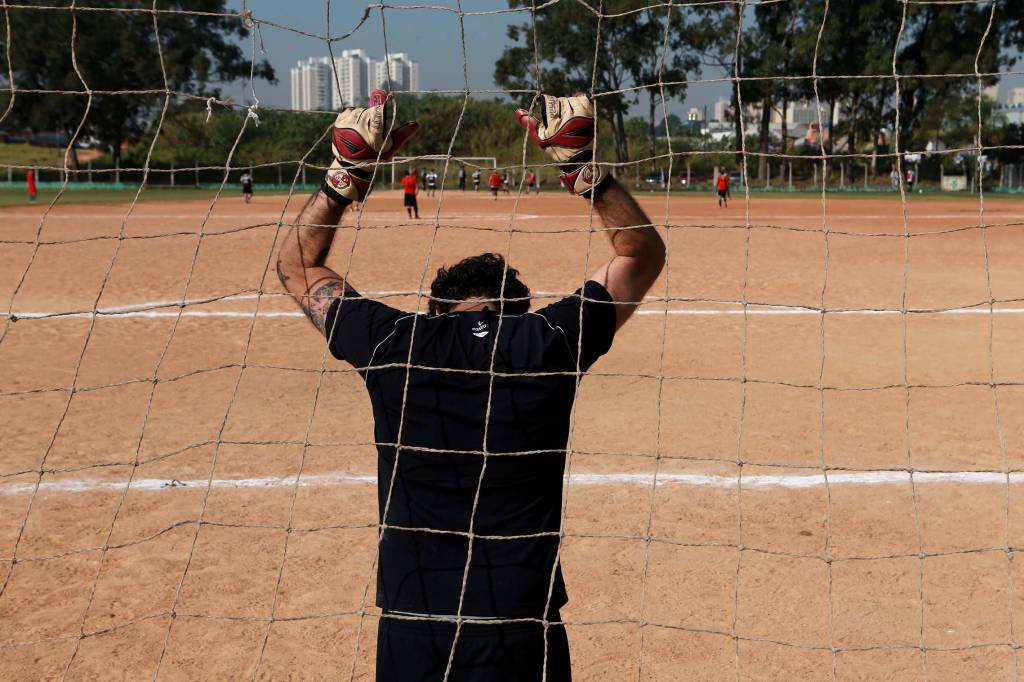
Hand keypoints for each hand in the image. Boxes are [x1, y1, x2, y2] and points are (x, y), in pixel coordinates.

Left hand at [323, 88, 418, 204]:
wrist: (352, 166)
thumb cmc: (374, 156)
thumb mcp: (390, 148)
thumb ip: (402, 135)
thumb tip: (416, 124)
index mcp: (373, 136)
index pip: (377, 114)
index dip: (381, 104)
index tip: (386, 97)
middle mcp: (358, 129)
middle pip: (370, 111)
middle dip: (373, 116)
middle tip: (373, 129)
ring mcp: (346, 126)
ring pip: (360, 110)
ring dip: (363, 116)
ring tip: (363, 129)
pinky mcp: (338, 123)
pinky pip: (350, 110)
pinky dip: (354, 115)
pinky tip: (355, 126)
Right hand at [515, 93, 609, 196]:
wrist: (579, 159)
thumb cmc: (558, 149)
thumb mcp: (541, 139)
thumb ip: (530, 124)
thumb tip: (518, 111)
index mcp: (555, 123)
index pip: (549, 101)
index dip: (544, 101)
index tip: (543, 104)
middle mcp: (569, 117)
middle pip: (560, 100)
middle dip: (557, 106)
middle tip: (556, 115)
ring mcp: (582, 115)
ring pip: (571, 99)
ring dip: (568, 103)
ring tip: (566, 113)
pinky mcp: (591, 115)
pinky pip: (584, 99)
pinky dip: (579, 102)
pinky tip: (576, 109)